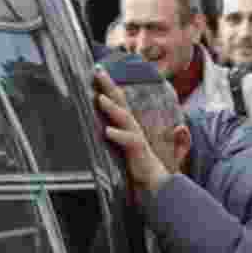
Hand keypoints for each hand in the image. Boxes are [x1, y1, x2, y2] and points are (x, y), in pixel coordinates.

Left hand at [95, 68, 170, 195]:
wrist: (153, 184)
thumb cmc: (140, 164)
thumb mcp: (130, 145)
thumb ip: (122, 130)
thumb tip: (117, 116)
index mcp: (129, 124)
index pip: (119, 100)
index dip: (109, 85)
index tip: (98, 69)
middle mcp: (133, 127)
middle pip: (121, 102)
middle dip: (109, 85)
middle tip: (98, 71)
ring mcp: (136, 138)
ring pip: (125, 119)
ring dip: (113, 108)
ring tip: (100, 98)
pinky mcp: (138, 152)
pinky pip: (129, 141)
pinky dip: (119, 135)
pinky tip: (108, 131)